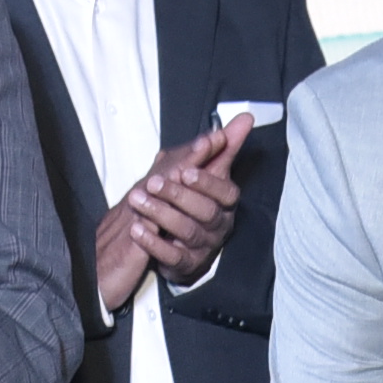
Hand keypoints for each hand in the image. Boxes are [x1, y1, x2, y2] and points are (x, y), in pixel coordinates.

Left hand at [89, 117, 251, 312]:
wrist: (177, 236)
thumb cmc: (193, 198)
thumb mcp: (205, 169)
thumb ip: (223, 145)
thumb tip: (245, 118)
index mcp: (225, 202)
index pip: (226, 193)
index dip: (207, 182)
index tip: (186, 171)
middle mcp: (219, 225)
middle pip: (205, 211)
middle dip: (178, 195)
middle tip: (152, 182)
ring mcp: (203, 246)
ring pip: (187, 231)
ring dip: (160, 214)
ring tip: (137, 200)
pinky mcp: (185, 264)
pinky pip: (171, 256)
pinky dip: (152, 243)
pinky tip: (137, 228)